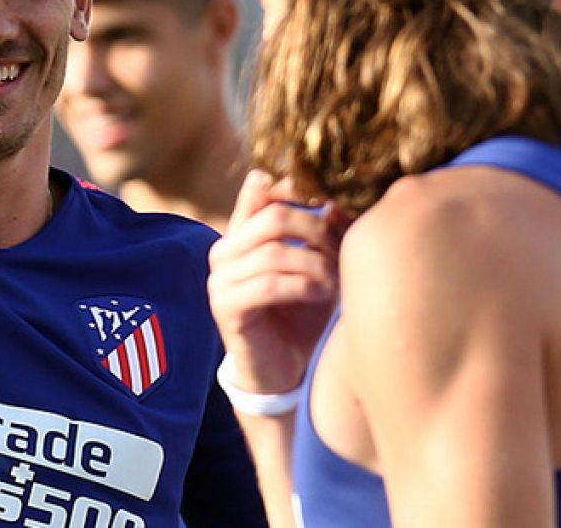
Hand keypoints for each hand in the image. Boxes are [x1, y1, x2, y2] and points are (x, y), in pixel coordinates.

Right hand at [207, 171, 348, 394]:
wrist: (283, 370)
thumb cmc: (301, 314)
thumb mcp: (315, 266)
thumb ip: (319, 233)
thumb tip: (335, 203)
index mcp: (242, 232)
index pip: (261, 190)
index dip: (298, 190)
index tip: (332, 205)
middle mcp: (225, 249)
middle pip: (272, 217)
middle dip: (315, 229)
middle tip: (340, 250)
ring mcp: (220, 278)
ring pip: (273, 252)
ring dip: (314, 263)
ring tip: (335, 280)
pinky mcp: (226, 308)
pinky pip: (267, 285)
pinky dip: (302, 286)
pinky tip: (321, 294)